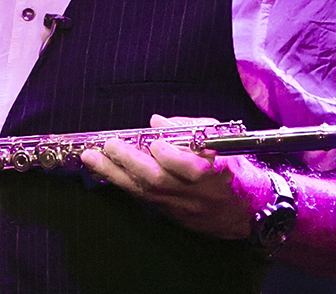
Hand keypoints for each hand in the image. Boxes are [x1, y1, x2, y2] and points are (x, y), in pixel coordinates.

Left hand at [80, 114, 273, 239]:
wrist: (244, 211)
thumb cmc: (233, 169)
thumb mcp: (222, 141)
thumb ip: (191, 129)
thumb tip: (157, 121)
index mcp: (217, 173)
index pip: (191, 169)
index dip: (171, 156)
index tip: (154, 141)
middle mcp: (195, 193)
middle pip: (159, 181)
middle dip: (130, 162)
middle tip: (109, 146)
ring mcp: (180, 206)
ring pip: (143, 191)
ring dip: (114, 173)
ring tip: (92, 158)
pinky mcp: (168, 213)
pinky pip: (140, 197)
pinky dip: (121, 182)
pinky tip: (103, 170)